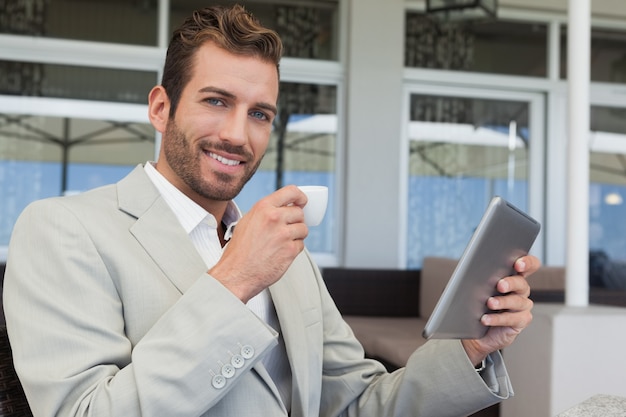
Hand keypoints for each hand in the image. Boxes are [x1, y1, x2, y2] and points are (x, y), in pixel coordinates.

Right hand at [208, 185, 308, 302]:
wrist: (236, 274)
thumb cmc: (240, 250)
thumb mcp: (248, 222)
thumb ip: (266, 212)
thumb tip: (284, 207)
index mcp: (263, 208)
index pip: (291, 192)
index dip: (300, 197)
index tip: (302, 202)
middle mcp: (274, 218)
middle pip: (299, 213)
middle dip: (296, 221)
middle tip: (286, 230)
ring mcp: (284, 234)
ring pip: (303, 229)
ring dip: (296, 236)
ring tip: (281, 243)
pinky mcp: (290, 250)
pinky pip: (301, 245)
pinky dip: (294, 249)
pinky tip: (280, 253)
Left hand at [462, 254, 540, 365]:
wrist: (475, 330)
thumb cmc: (476, 305)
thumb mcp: (475, 288)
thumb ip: (480, 277)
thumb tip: (472, 270)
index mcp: (512, 276)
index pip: (528, 265)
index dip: (527, 263)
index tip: (518, 264)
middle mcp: (520, 290)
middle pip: (521, 283)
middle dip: (511, 283)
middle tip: (500, 285)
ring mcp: (522, 306)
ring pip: (517, 301)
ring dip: (503, 301)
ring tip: (490, 303)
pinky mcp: (520, 321)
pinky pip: (512, 319)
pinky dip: (498, 319)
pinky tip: (486, 319)